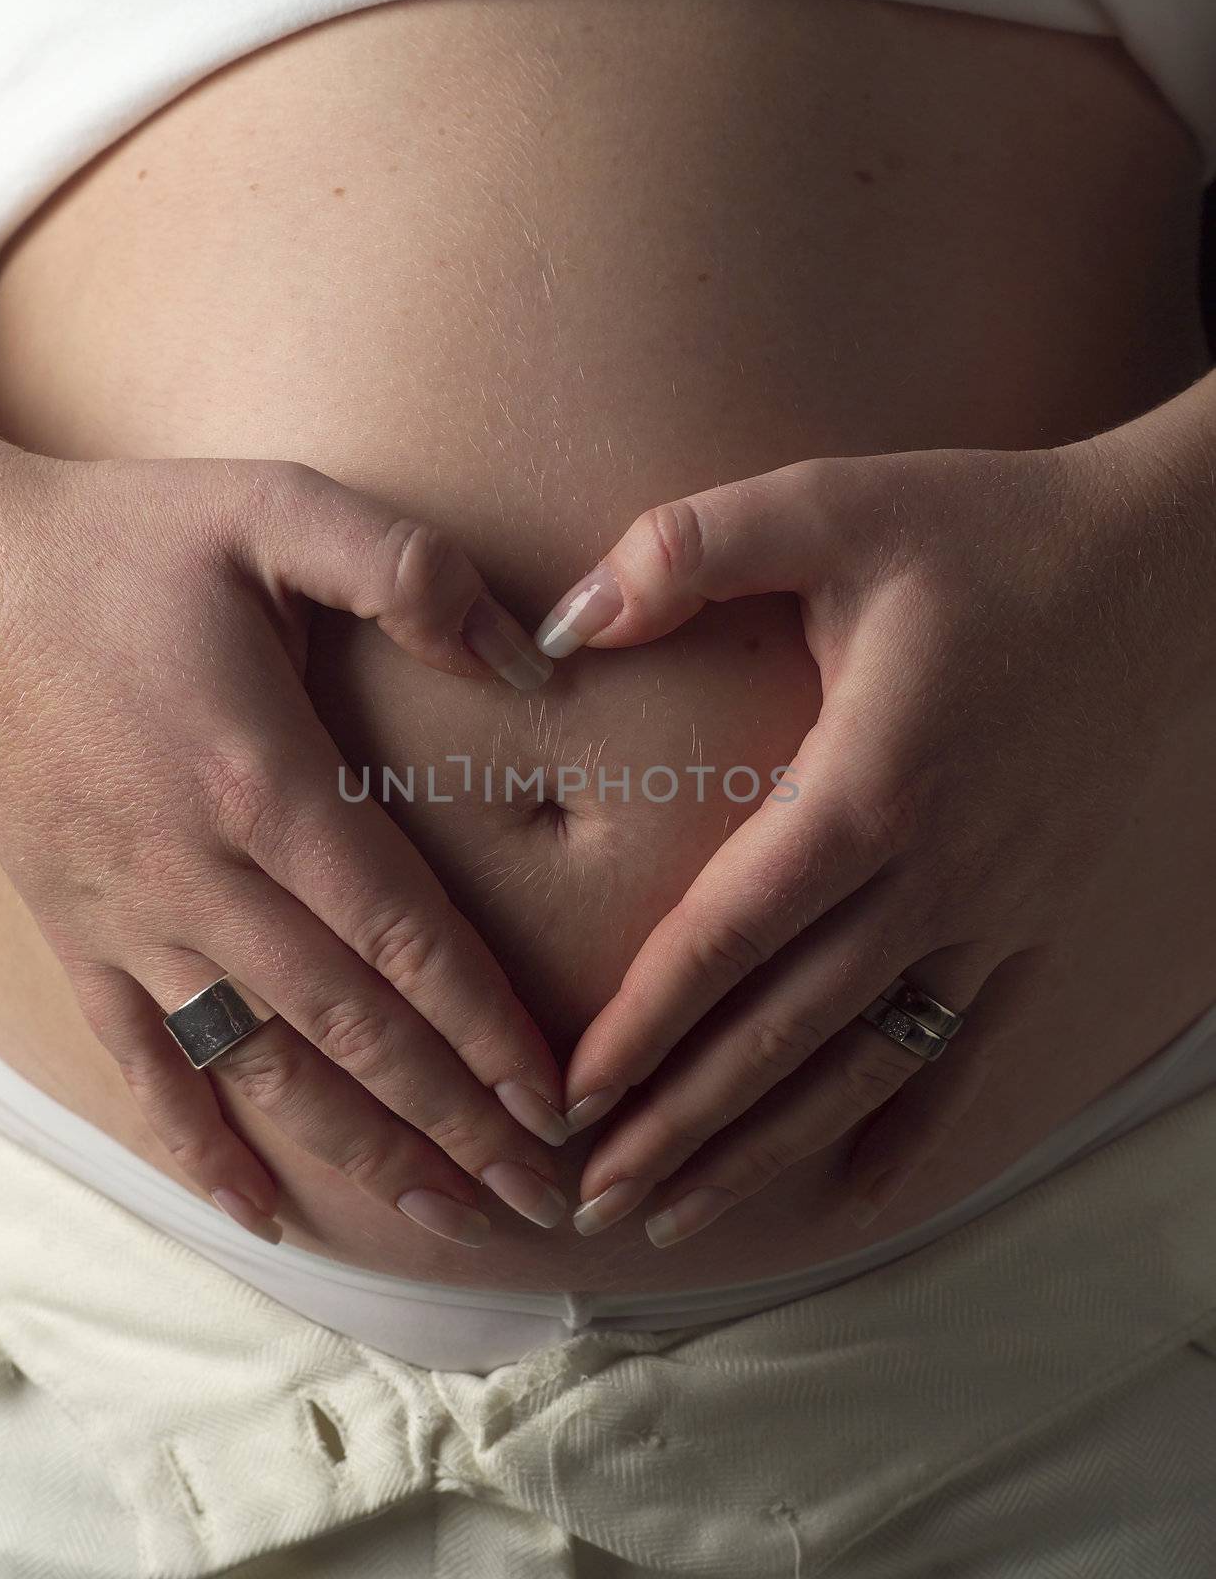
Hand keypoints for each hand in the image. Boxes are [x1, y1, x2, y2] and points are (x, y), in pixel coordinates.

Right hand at [0, 441, 568, 1245]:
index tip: (555, 1101)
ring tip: (446, 1220)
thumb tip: (529, 660)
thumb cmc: (118, 542)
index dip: (486, 1028)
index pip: (403, 936)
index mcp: (263, 781)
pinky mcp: (78, 936)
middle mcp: (200, 877)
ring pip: (264, 1070)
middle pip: (352, 1029)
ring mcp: (132, 921)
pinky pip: (143, 1065)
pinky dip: (199, 1145)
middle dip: (455, 1121)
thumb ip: (405, 569)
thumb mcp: (270, 507)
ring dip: (361, 1154)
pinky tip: (259, 1212)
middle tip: (539, 1193)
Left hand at [539, 430, 1207, 1245]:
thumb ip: (689, 549)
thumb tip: (564, 619)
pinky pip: (974, 1054)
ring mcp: (999, 915)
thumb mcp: (837, 506)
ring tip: (681, 1213)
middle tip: (593, 1198)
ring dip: (766, 1148)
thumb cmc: (1001, 532)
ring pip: (863, 1066)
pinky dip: (914, 1131)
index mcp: (866, 788)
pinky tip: (860, 1192)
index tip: (568, 1099)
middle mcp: (933, 877)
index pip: (724, 939)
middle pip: (780, 1032)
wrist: (1180, 570)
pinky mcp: (1048, 925)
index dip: (639, 1028)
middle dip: (679, 1124)